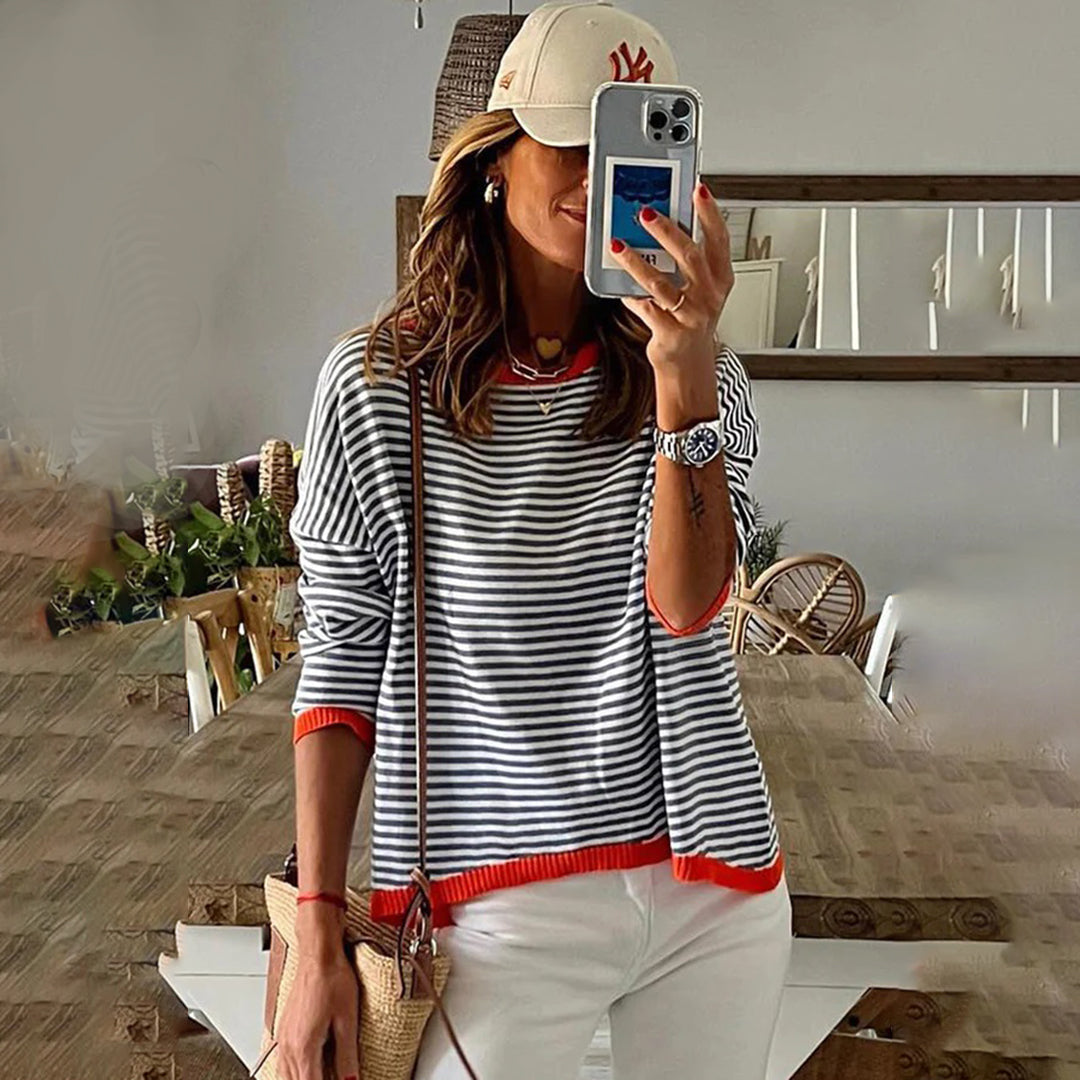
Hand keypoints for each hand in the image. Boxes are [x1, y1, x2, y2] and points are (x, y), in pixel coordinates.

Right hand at [276, 950, 359, 1079]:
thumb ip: (347, 1055)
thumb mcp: (347, 1020)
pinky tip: (305, 1070)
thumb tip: (352, 1079)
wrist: (317, 954)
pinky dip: (292, 1074)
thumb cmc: (332, 978)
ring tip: (321, 1074)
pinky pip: (281, 1064)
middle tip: (337, 1078)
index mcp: (304, 1047)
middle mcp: (289, 1046)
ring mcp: (283, 1039)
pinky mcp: (283, 1030)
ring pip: (284, 1077)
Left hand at [609, 182, 733, 376]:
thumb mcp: (699, 288)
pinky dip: (629, 295)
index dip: (710, 213)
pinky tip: (617, 284)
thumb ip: (687, 260)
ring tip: (618, 245)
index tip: (698, 189)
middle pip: (689, 256)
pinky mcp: (671, 334)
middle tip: (645, 213)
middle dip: (666, 231)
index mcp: (721, 278)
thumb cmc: (691, 319)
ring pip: (660, 283)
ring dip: (637, 262)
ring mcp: (691, 316)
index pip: (719, 239)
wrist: (688, 363)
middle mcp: (710, 296)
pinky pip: (645, 308)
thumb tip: (660, 223)